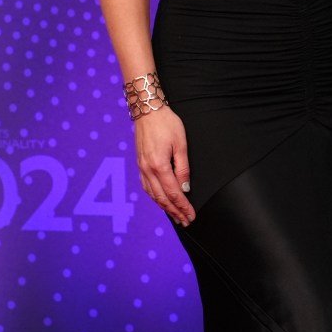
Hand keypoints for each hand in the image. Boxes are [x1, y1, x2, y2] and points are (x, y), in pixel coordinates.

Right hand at [134, 106, 195, 225]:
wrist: (147, 110)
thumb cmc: (166, 123)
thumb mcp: (180, 143)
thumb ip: (183, 167)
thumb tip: (185, 188)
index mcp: (159, 166)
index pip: (173, 193)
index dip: (183, 206)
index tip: (191, 215)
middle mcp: (148, 170)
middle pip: (162, 198)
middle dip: (175, 211)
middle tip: (186, 221)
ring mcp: (142, 168)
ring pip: (153, 195)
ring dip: (165, 207)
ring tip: (176, 216)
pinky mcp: (140, 164)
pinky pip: (146, 187)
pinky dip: (155, 198)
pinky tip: (161, 201)